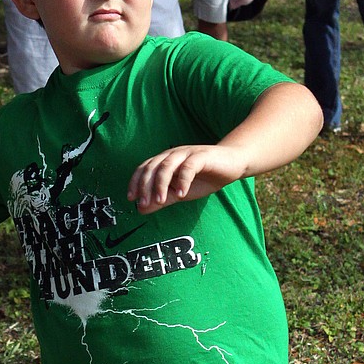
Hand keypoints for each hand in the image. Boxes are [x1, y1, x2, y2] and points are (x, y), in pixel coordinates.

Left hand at [127, 144, 245, 213]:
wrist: (232, 165)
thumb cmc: (205, 178)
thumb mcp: (180, 193)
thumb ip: (162, 200)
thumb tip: (141, 209)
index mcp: (165, 161)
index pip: (144, 169)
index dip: (135, 182)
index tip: (131, 199)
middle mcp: (172, 155)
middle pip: (153, 168)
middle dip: (145, 186)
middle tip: (144, 203)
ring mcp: (186, 154)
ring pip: (166, 166)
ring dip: (161, 184)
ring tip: (160, 201)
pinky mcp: (201, 156)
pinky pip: (188, 167)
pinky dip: (182, 181)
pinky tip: (181, 194)